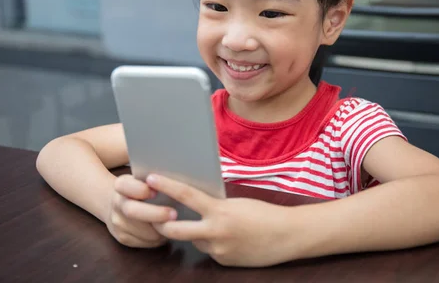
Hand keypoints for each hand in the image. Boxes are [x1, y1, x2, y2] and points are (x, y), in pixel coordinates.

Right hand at [106, 174, 177, 247]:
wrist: (119, 204)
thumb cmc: (142, 187)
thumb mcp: (144, 178)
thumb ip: (155, 179)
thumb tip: (176, 181)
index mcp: (122, 185)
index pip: (125, 186)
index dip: (140, 190)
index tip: (156, 192)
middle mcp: (117, 203)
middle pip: (133, 211)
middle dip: (155, 214)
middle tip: (174, 214)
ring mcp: (118, 222)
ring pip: (141, 231)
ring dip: (160, 230)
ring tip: (176, 225)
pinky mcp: (123, 237)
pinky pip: (144, 242)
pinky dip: (158, 239)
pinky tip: (166, 233)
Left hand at [146, 174, 296, 266]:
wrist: (288, 236)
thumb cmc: (264, 213)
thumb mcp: (236, 203)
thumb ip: (214, 205)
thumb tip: (194, 203)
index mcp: (219, 212)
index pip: (185, 195)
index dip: (165, 185)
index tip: (150, 177)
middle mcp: (215, 233)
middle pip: (174, 229)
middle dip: (161, 221)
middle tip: (153, 213)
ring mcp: (218, 250)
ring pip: (193, 240)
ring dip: (192, 232)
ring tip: (202, 222)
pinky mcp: (223, 262)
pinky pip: (208, 250)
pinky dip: (210, 242)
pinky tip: (225, 236)